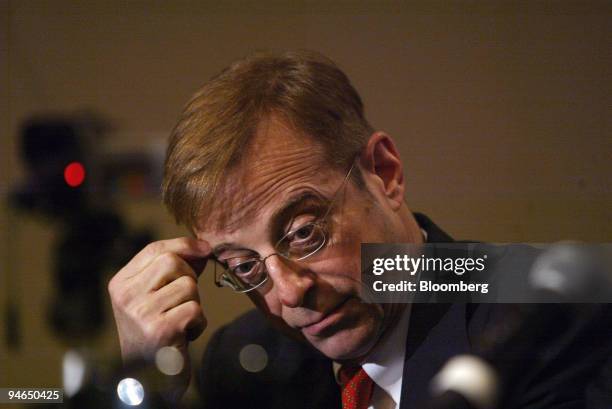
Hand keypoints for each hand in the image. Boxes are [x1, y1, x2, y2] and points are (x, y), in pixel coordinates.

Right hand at [108, 237, 209, 395]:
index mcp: (120, 284)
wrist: (150, 378)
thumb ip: (173, 271)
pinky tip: (184, 336)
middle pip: (172, 261)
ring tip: (180, 322)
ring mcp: (141, 313)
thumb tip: (202, 248)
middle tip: (184, 300)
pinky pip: (195, 309)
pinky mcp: (160, 330)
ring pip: (188, 285)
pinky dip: (198, 323)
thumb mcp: (156, 297)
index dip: (184, 245)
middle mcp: (126, 296)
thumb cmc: (157, 333)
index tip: (205, 249)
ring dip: (194, 304)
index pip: (154, 249)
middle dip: (189, 277)